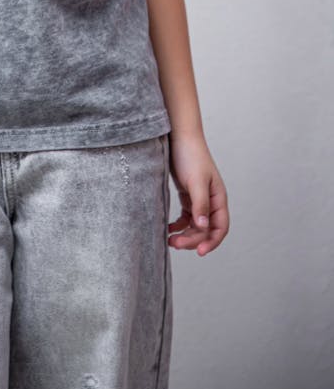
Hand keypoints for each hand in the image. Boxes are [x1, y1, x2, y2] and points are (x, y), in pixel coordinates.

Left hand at [167, 131, 228, 255]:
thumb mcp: (196, 181)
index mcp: (218, 198)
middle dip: (192, 239)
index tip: (198, 252)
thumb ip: (200, 204)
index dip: (211, 242)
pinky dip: (178, 225)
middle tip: (174, 244)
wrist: (178, 136)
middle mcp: (211, 200)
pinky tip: (168, 228)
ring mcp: (199, 198)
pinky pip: (185, 216)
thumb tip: (204, 227)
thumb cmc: (190, 155)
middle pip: (206, 229)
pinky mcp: (187, 194)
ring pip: (195, 225)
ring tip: (169, 240)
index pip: (220, 227)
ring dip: (185, 234)